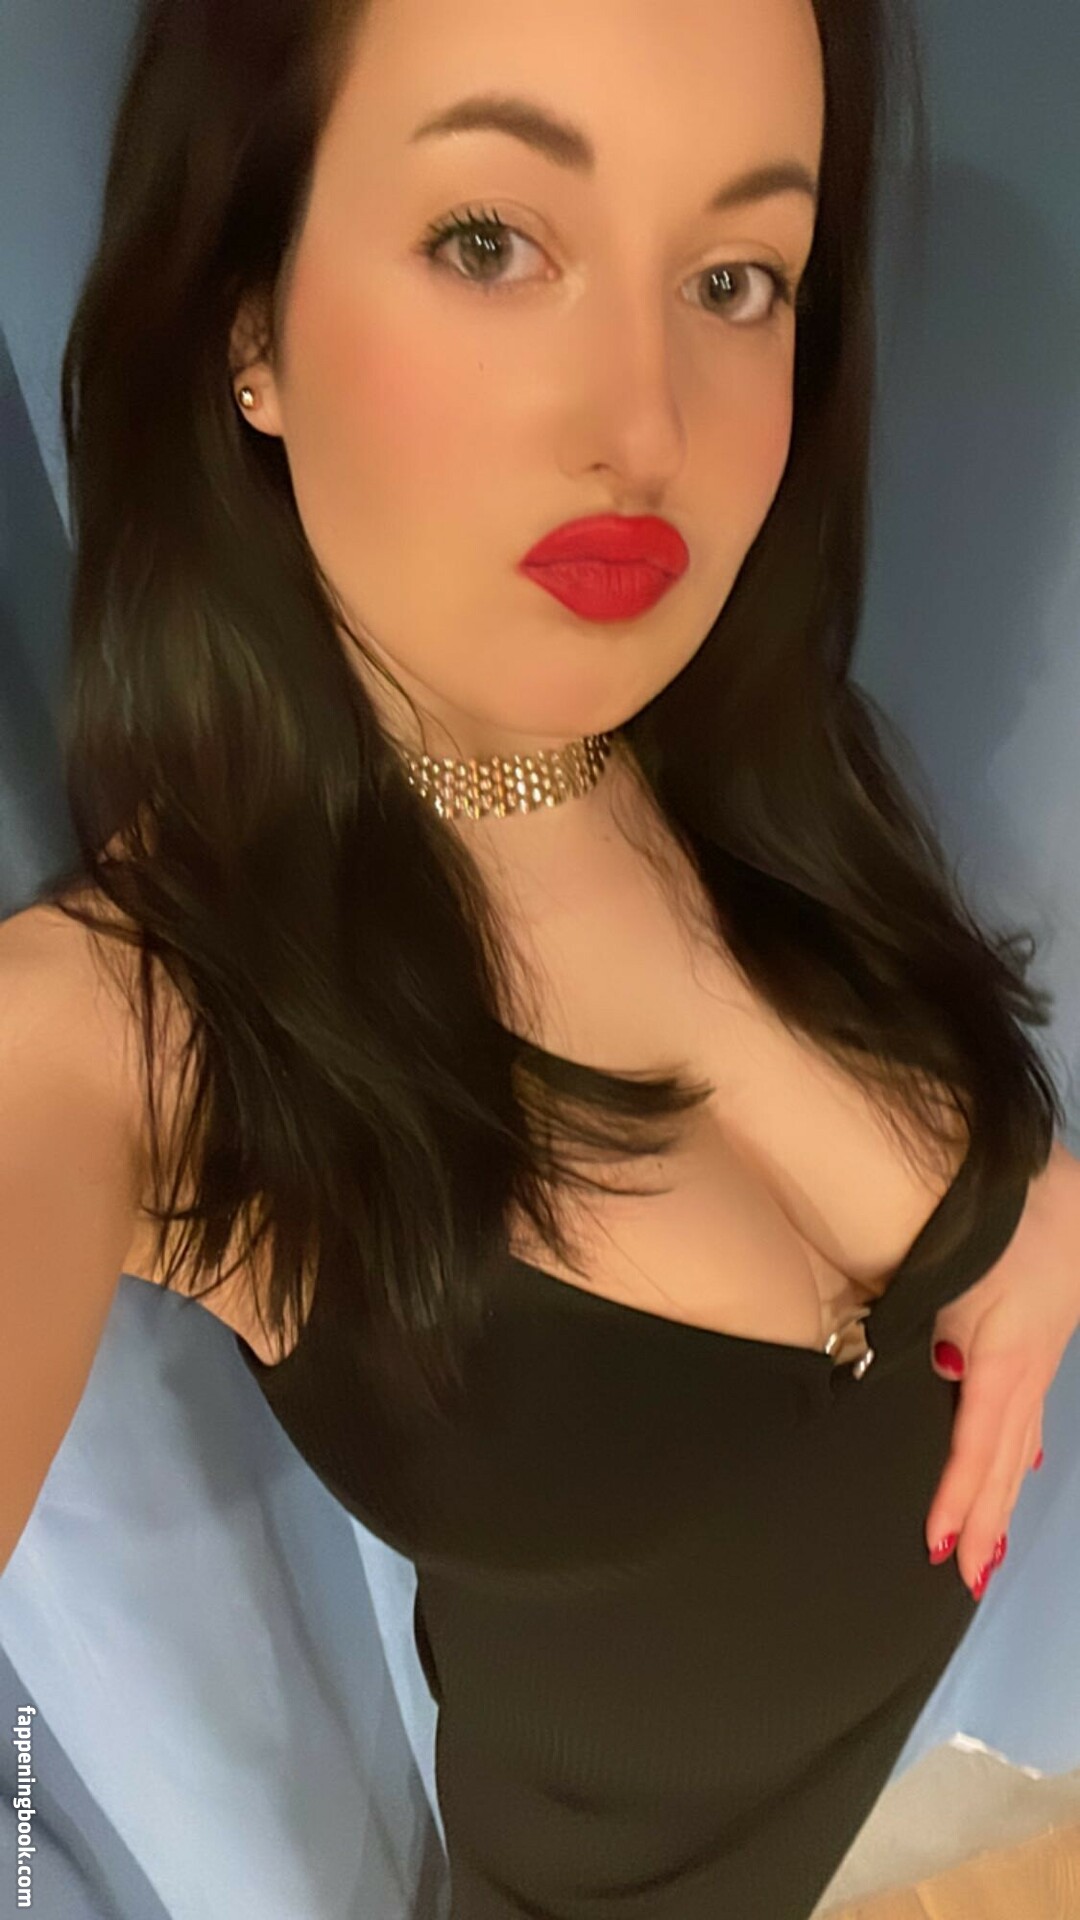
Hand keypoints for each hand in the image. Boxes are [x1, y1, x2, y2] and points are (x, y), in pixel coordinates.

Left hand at [924, 1141, 1079, 1599]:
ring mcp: (1038, 1353)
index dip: (961, 1501)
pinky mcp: (1041, 1334)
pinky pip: (1032, 1405)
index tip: (940, 1548)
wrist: (1039, 1177)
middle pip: (1005, 1459)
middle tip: (966, 1578)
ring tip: (988, 1546)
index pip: (978, 1448)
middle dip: (986, 1518)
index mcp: (1003, 1361)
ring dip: (1003, 1493)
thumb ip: (934, 1328)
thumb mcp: (952, 1276)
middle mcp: (1026, 1368)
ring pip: (1020, 1439)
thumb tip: (941, 1370)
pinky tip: (1026, 1462)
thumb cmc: (992, 1219)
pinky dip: (1023, 1445)